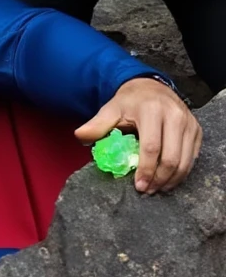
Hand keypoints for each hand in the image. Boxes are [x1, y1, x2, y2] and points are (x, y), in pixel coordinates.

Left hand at [75, 77, 201, 193]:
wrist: (150, 86)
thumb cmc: (129, 102)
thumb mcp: (111, 109)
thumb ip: (97, 125)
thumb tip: (80, 137)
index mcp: (151, 110)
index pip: (151, 147)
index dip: (145, 169)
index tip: (139, 186)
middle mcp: (174, 116)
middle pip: (171, 157)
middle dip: (159, 179)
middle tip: (148, 190)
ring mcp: (188, 123)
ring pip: (185, 161)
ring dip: (172, 179)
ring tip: (157, 188)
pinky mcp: (196, 130)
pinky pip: (193, 157)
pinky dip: (182, 171)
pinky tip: (169, 178)